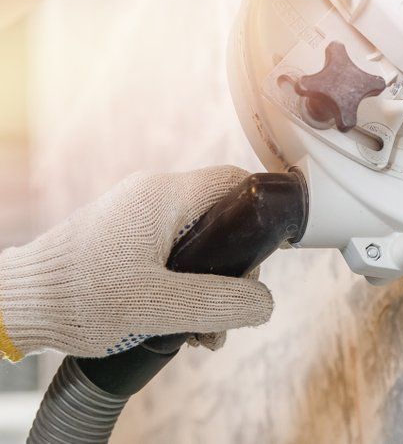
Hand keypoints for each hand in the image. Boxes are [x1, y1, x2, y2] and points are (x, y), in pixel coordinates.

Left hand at [0, 166, 272, 360]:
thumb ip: (219, 302)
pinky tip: (177, 324)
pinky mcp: (121, 238)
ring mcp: (135, 216)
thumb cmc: (78, 299)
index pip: (237, 183)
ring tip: (200, 331)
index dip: (260, 216)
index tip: (261, 259)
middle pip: (220, 219)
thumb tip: (265, 303)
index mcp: (165, 196)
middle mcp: (152, 196)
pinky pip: (170, 252)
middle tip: (225, 312)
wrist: (16, 307)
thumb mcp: (160, 307)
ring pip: (196, 241)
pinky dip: (182, 284)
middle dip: (232, 269)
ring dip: (207, 284)